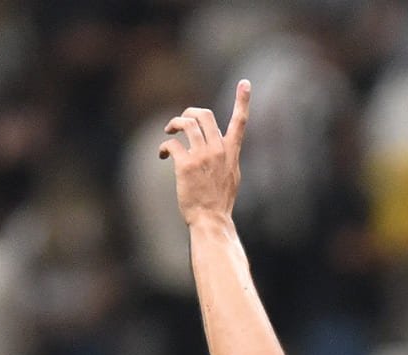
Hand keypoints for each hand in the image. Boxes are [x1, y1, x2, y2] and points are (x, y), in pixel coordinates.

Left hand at [159, 79, 250, 226]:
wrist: (211, 219)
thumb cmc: (219, 201)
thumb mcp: (232, 176)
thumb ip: (227, 156)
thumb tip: (222, 145)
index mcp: (231, 152)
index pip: (241, 122)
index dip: (243, 100)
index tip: (245, 83)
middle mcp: (218, 150)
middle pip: (204, 114)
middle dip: (189, 112)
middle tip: (180, 122)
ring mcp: (202, 156)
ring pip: (186, 123)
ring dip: (173, 124)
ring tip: (169, 132)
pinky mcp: (185, 165)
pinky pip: (171, 144)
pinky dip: (163, 146)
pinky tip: (162, 155)